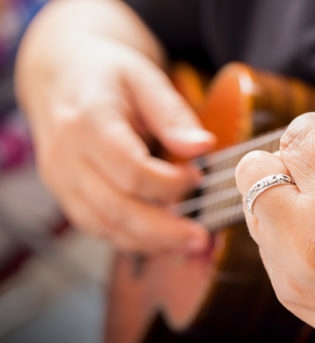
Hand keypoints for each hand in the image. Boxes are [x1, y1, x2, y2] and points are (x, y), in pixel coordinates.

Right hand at [17, 3, 212, 253]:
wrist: (61, 76)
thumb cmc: (108, 74)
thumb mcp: (144, 77)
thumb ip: (173, 114)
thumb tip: (203, 146)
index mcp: (87, 122)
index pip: (130, 169)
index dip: (169, 183)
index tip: (199, 178)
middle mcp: (66, 157)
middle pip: (115, 208)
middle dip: (163, 230)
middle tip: (201, 239)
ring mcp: (61, 180)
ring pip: (104, 226)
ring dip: (150, 242)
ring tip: (189, 246)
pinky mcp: (66, 194)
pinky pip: (98, 227)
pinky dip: (131, 240)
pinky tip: (163, 242)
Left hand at [235, 54, 314, 342]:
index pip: (298, 139)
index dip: (312, 128)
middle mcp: (309, 236)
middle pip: (254, 169)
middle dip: (285, 159)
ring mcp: (291, 269)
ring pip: (253, 206)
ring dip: (281, 195)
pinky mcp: (287, 292)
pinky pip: (264, 243)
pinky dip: (285, 230)